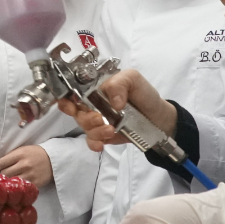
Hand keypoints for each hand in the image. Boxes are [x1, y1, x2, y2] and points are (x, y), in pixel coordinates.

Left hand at [0, 145, 52, 187]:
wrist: (53, 159)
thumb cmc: (35, 153)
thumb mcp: (23, 150)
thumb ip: (11, 156)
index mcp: (20, 154)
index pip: (1, 162)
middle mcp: (24, 164)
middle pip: (5, 174)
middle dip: (1, 175)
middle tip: (3, 175)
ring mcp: (30, 175)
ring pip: (12, 182)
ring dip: (8, 182)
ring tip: (9, 180)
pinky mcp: (35, 183)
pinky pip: (22, 187)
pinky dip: (18, 187)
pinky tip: (17, 185)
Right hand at [56, 69, 175, 152]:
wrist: (158, 117)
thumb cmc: (143, 94)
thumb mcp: (133, 79)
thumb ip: (119, 83)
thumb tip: (113, 102)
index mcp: (95, 87)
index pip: (73, 91)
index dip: (66, 98)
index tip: (69, 105)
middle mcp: (92, 104)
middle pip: (76, 112)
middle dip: (85, 117)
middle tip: (99, 119)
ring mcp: (97, 121)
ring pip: (83, 127)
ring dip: (94, 130)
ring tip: (111, 130)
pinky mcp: (104, 135)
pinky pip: (91, 140)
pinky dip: (94, 143)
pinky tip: (101, 144)